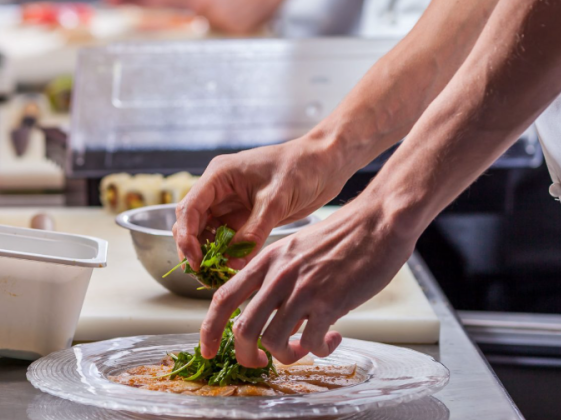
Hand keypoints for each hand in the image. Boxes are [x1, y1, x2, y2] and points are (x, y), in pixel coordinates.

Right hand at [173, 134, 354, 271]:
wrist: (326, 163)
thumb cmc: (301, 168)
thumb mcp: (275, 201)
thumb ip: (253, 232)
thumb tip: (233, 262)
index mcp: (219, 176)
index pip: (190, 208)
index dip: (186, 237)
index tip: (195, 261)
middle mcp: (219, 189)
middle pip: (191, 222)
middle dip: (193, 248)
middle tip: (203, 273)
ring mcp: (230, 203)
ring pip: (206, 232)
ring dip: (208, 253)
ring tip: (215, 274)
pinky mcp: (243, 216)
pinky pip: (226, 238)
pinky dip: (225, 253)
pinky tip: (231, 267)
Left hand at [200, 198, 415, 365]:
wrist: (377, 222)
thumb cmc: (341, 237)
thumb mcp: (295, 250)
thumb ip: (278, 279)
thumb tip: (271, 315)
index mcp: (265, 261)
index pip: (223, 297)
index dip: (209, 329)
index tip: (208, 350)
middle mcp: (278, 276)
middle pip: (243, 328)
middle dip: (246, 355)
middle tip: (261, 363)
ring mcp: (302, 289)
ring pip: (274, 341)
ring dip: (288, 355)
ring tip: (304, 349)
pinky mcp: (330, 302)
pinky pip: (312, 342)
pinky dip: (319, 350)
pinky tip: (332, 338)